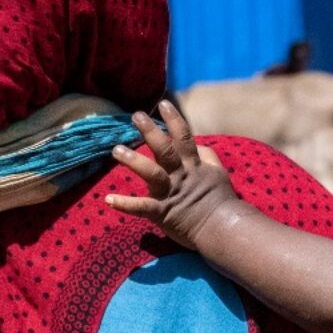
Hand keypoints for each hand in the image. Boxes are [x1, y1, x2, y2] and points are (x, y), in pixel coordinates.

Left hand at [107, 100, 242, 249]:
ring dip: (134, 161)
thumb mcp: (218, 174)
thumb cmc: (221, 202)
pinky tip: (109, 199)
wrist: (223, 229)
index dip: (174, 119)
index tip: (163, 104)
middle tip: (136, 116)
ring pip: (152, 173)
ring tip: (117, 150)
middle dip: (150, 131)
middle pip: (165, 149)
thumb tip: (199, 145)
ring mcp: (171, 193)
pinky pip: (142, 208)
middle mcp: (181, 175)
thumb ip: (208, 157)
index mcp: (194, 166)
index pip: (184, 137)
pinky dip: (126, 204)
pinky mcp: (163, 213)